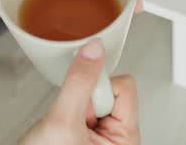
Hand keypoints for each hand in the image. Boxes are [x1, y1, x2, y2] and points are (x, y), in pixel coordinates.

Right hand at [19, 40, 140, 144]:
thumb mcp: (62, 122)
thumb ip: (78, 83)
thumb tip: (94, 50)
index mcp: (126, 140)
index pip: (124, 86)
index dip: (97, 89)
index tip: (80, 104)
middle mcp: (118, 139)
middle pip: (110, 89)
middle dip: (83, 100)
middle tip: (69, 121)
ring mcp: (102, 138)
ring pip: (93, 95)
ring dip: (72, 106)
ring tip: (62, 128)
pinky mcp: (85, 134)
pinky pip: (81, 105)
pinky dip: (66, 112)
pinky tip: (59, 128)